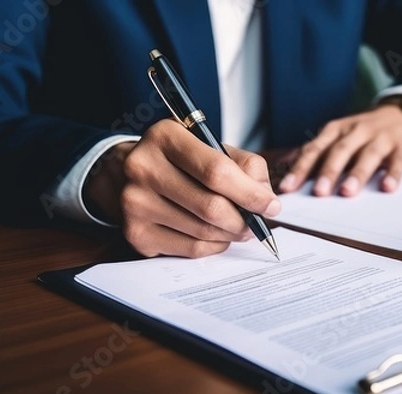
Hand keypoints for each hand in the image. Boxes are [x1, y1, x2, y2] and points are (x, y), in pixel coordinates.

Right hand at [84, 119, 280, 257]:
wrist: (129, 173)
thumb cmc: (182, 160)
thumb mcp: (213, 147)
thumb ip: (246, 167)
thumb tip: (267, 203)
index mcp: (166, 136)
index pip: (216, 171)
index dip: (250, 194)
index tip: (271, 206)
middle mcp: (143, 168)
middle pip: (211, 206)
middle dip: (243, 220)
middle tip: (256, 223)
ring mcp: (135, 203)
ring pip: (203, 232)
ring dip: (230, 234)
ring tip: (238, 227)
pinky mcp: (136, 233)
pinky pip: (191, 249)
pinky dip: (214, 246)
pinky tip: (216, 235)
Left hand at [279, 105, 401, 195]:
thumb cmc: (364, 131)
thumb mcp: (338, 136)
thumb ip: (316, 153)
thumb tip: (285, 171)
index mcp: (336, 131)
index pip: (314, 150)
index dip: (300, 169)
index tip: (288, 188)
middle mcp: (356, 131)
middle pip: (339, 151)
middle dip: (328, 171)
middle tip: (319, 192)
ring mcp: (381, 138)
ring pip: (367, 155)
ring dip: (357, 174)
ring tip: (348, 192)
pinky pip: (398, 161)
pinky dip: (393, 174)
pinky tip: (387, 187)